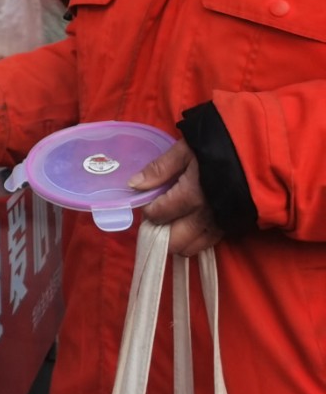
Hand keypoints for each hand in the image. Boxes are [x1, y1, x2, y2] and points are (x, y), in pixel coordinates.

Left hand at [134, 140, 222, 255]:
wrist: (259, 152)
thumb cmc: (218, 146)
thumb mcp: (185, 150)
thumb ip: (159, 169)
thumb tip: (134, 185)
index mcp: (191, 195)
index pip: (159, 215)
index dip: (148, 211)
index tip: (147, 203)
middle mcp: (206, 216)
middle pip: (174, 240)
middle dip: (159, 234)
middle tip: (156, 219)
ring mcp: (221, 224)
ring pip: (192, 247)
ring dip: (177, 241)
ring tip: (170, 226)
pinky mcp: (233, 227)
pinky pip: (209, 243)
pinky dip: (195, 241)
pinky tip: (189, 229)